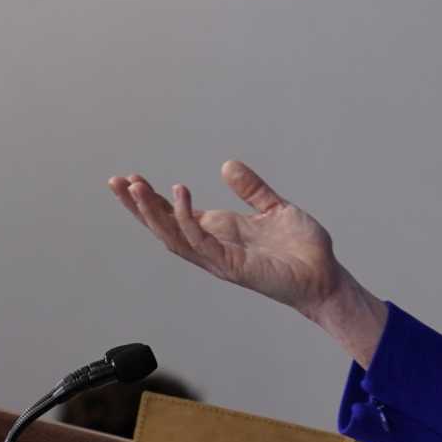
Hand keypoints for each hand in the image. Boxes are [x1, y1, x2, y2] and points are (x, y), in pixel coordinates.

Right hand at [107, 161, 344, 314]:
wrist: (325, 276)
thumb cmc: (301, 249)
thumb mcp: (273, 208)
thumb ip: (251, 189)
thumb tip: (228, 166)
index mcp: (218, 232)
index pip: (174, 215)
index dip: (150, 200)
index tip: (130, 179)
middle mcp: (212, 247)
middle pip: (163, 228)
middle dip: (137, 206)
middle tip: (116, 182)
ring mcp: (219, 258)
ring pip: (173, 236)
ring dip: (152, 213)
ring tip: (135, 187)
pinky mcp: (233, 265)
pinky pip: (201, 242)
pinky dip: (187, 220)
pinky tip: (180, 195)